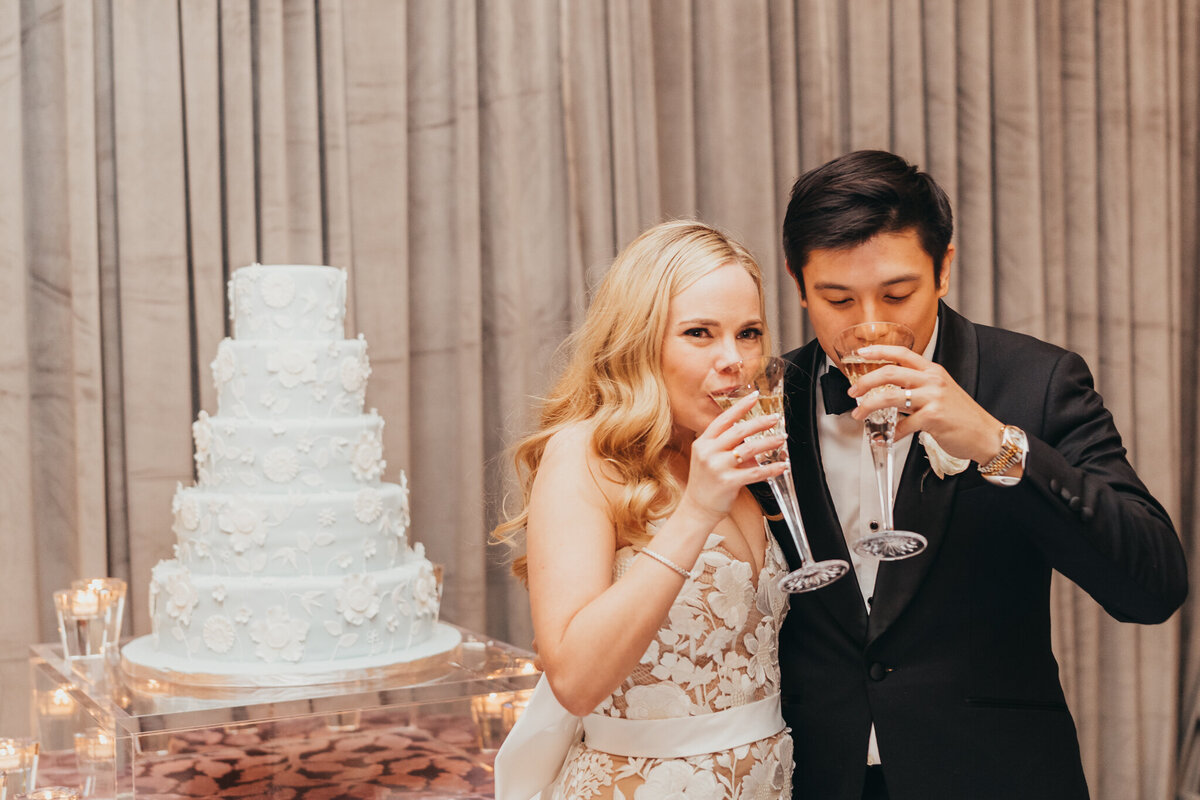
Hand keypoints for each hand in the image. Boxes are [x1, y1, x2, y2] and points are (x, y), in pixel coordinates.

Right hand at [680, 392, 789, 523]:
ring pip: (749, 449)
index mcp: (703, 442)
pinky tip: (782, 466)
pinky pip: (755, 472)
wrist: (697, 509)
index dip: (740, 407)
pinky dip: (772, 468)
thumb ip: (726, 447)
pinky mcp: (728, 482)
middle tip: (775, 418)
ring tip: (781, 439)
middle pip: (739, 431)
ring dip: (769, 443)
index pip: (723, 419)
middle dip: (760, 422)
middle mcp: (708, 452)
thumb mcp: (708, 458)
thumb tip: (752, 439)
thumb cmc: (705, 483)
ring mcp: (717, 467)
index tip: (755, 396)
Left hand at [847, 345, 1003, 463]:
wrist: (985, 434)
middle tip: (852, 391)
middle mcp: (932, 380)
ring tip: (859, 414)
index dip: (879, 350)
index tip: (861, 353)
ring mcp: (933, 398)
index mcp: (933, 371)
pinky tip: (888, 437)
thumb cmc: (962, 416)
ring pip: (890, 397)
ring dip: (869, 406)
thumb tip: (890, 391)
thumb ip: (919, 386)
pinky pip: (903, 424)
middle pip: (890, 372)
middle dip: (865, 382)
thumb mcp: (941, 391)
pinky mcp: (933, 417)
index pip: (902, 353)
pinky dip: (891, 433)